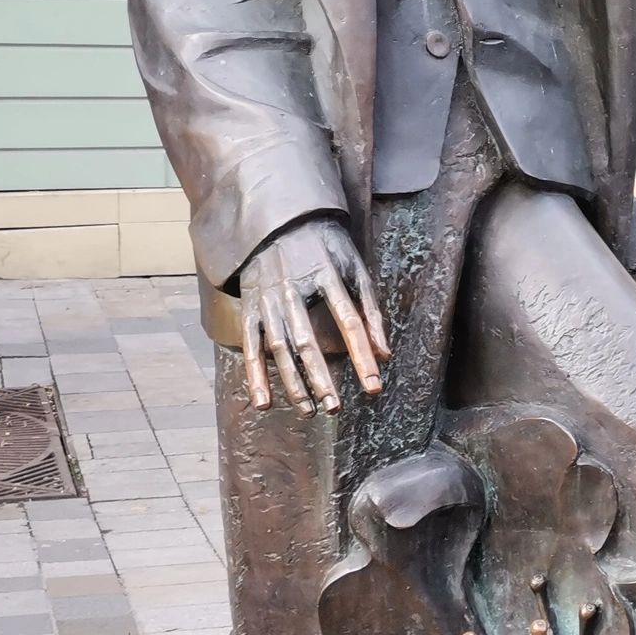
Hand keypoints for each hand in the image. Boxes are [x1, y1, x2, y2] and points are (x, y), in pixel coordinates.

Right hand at [238, 218, 389, 414]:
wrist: (277, 223)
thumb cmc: (325, 249)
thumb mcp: (354, 267)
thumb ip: (371, 310)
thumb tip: (385, 355)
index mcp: (326, 274)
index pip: (349, 321)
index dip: (361, 355)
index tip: (373, 388)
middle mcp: (293, 288)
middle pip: (308, 341)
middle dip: (322, 378)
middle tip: (336, 409)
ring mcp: (268, 300)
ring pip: (279, 348)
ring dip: (293, 383)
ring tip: (311, 411)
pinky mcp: (250, 308)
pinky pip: (251, 346)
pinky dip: (255, 376)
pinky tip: (265, 403)